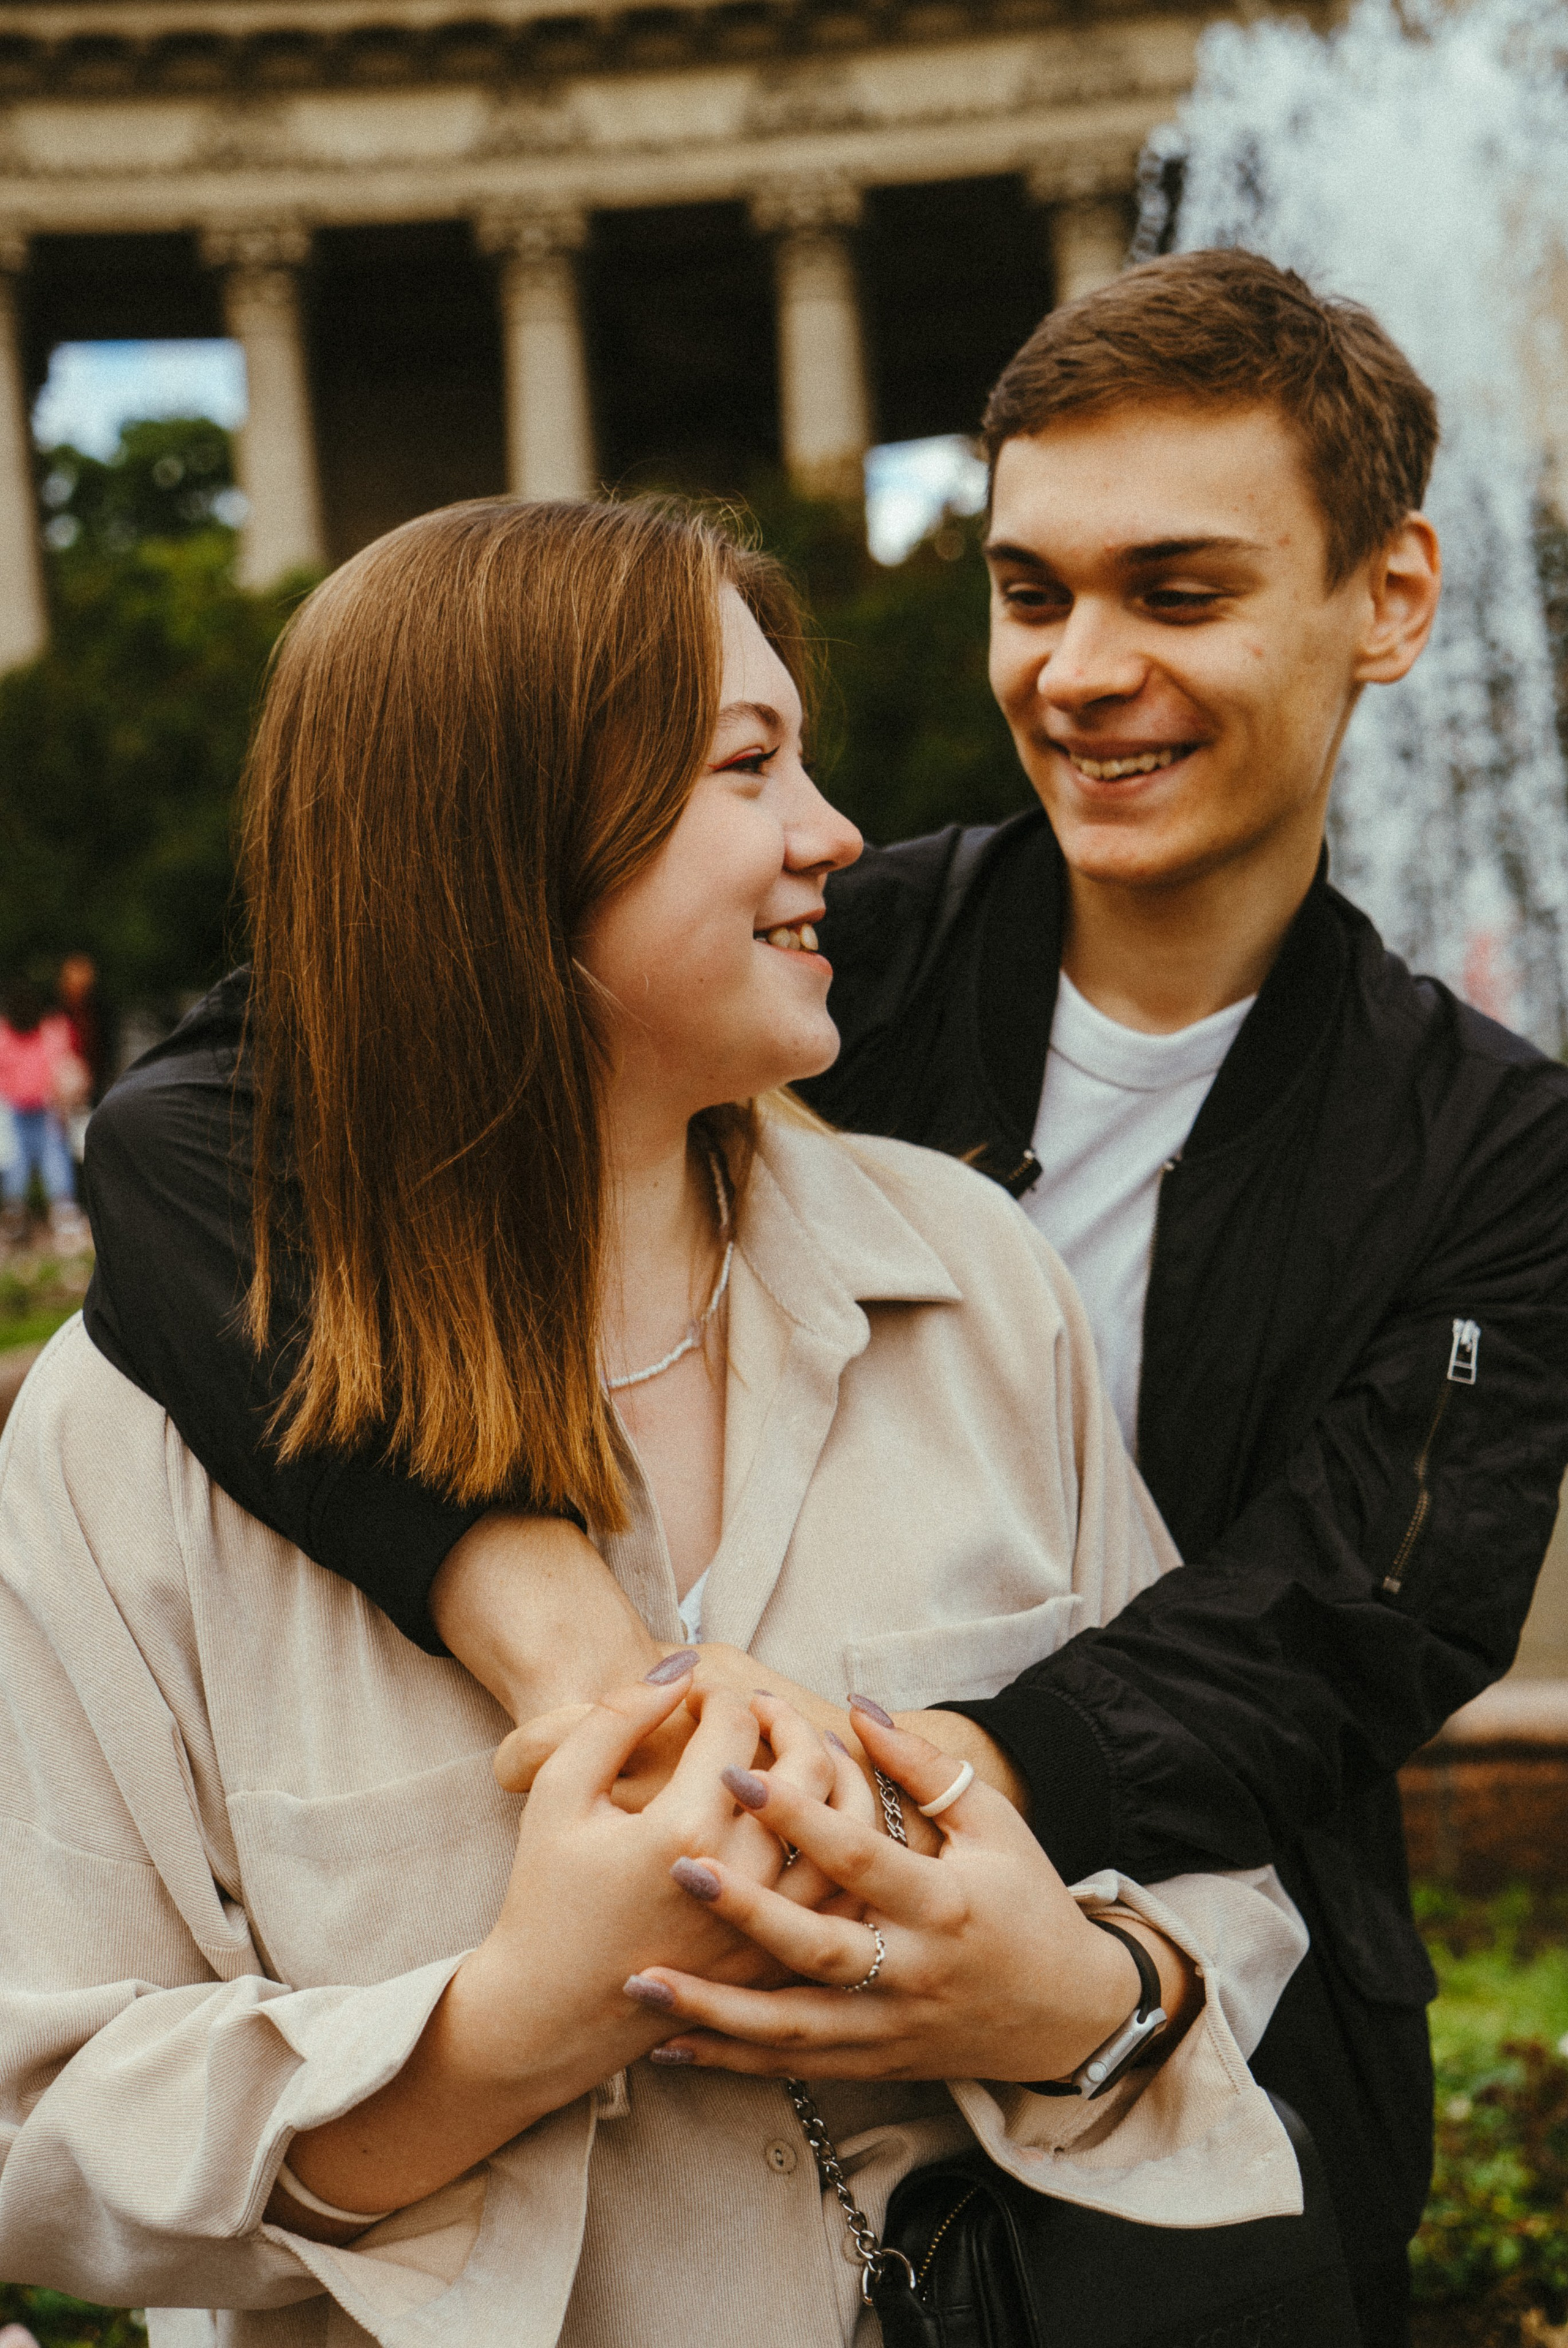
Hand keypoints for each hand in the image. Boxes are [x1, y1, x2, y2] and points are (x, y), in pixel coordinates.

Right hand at [284, 1671, 798, 2224]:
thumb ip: (615, 1718)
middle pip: (806, 1766)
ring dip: (835, 1772)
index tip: (698, 1692)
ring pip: (847, 1829)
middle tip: (755, 1707)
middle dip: (784, 1718)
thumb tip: (682, 1667)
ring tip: (801, 1749)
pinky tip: (822, 1814)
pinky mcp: (782, 1960)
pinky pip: (846, 1890)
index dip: (719, 1693)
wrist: (550, 2013)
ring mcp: (769, 1929)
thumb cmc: (546, 1896)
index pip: (735, 1727)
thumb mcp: (559, 1794)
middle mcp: (740, 1881)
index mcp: (682, 1833)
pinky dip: (848, 1842)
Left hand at [628, 1703, 1199, 2085]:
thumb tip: (857, 1711)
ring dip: (716, 2008)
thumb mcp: (993, 1825)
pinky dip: (731, 2059)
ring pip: (794, 2026)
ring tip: (643, 1979)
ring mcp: (891, 2029)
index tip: (736, 1770)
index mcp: (945, 1904)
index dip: (800, 1815)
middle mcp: (914, 1973)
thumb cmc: (1026, 1902)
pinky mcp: (874, 2064)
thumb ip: (925, 1768)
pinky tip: (667, 2043)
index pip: (862, 1856)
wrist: (1070, 2015)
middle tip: (677, 1869)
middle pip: (820, 1948)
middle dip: (746, 1911)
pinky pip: (793, 2067)